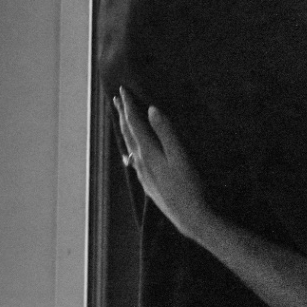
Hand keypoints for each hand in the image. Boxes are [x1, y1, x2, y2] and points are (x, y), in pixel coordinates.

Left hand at [117, 89, 212, 243]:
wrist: (188, 217)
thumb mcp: (180, 155)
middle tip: (117, 99)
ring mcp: (143, 174)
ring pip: (129, 146)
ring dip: (125, 130)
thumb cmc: (189, 185)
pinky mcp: (148, 183)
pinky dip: (131, 147)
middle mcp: (140, 162)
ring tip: (122, 119)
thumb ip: (165, 132)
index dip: (128, 106)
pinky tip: (132, 154)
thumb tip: (151, 109)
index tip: (122, 90)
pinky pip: (134, 159)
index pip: (134, 123)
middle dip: (122, 114)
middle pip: (128, 133)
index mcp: (147, 152)